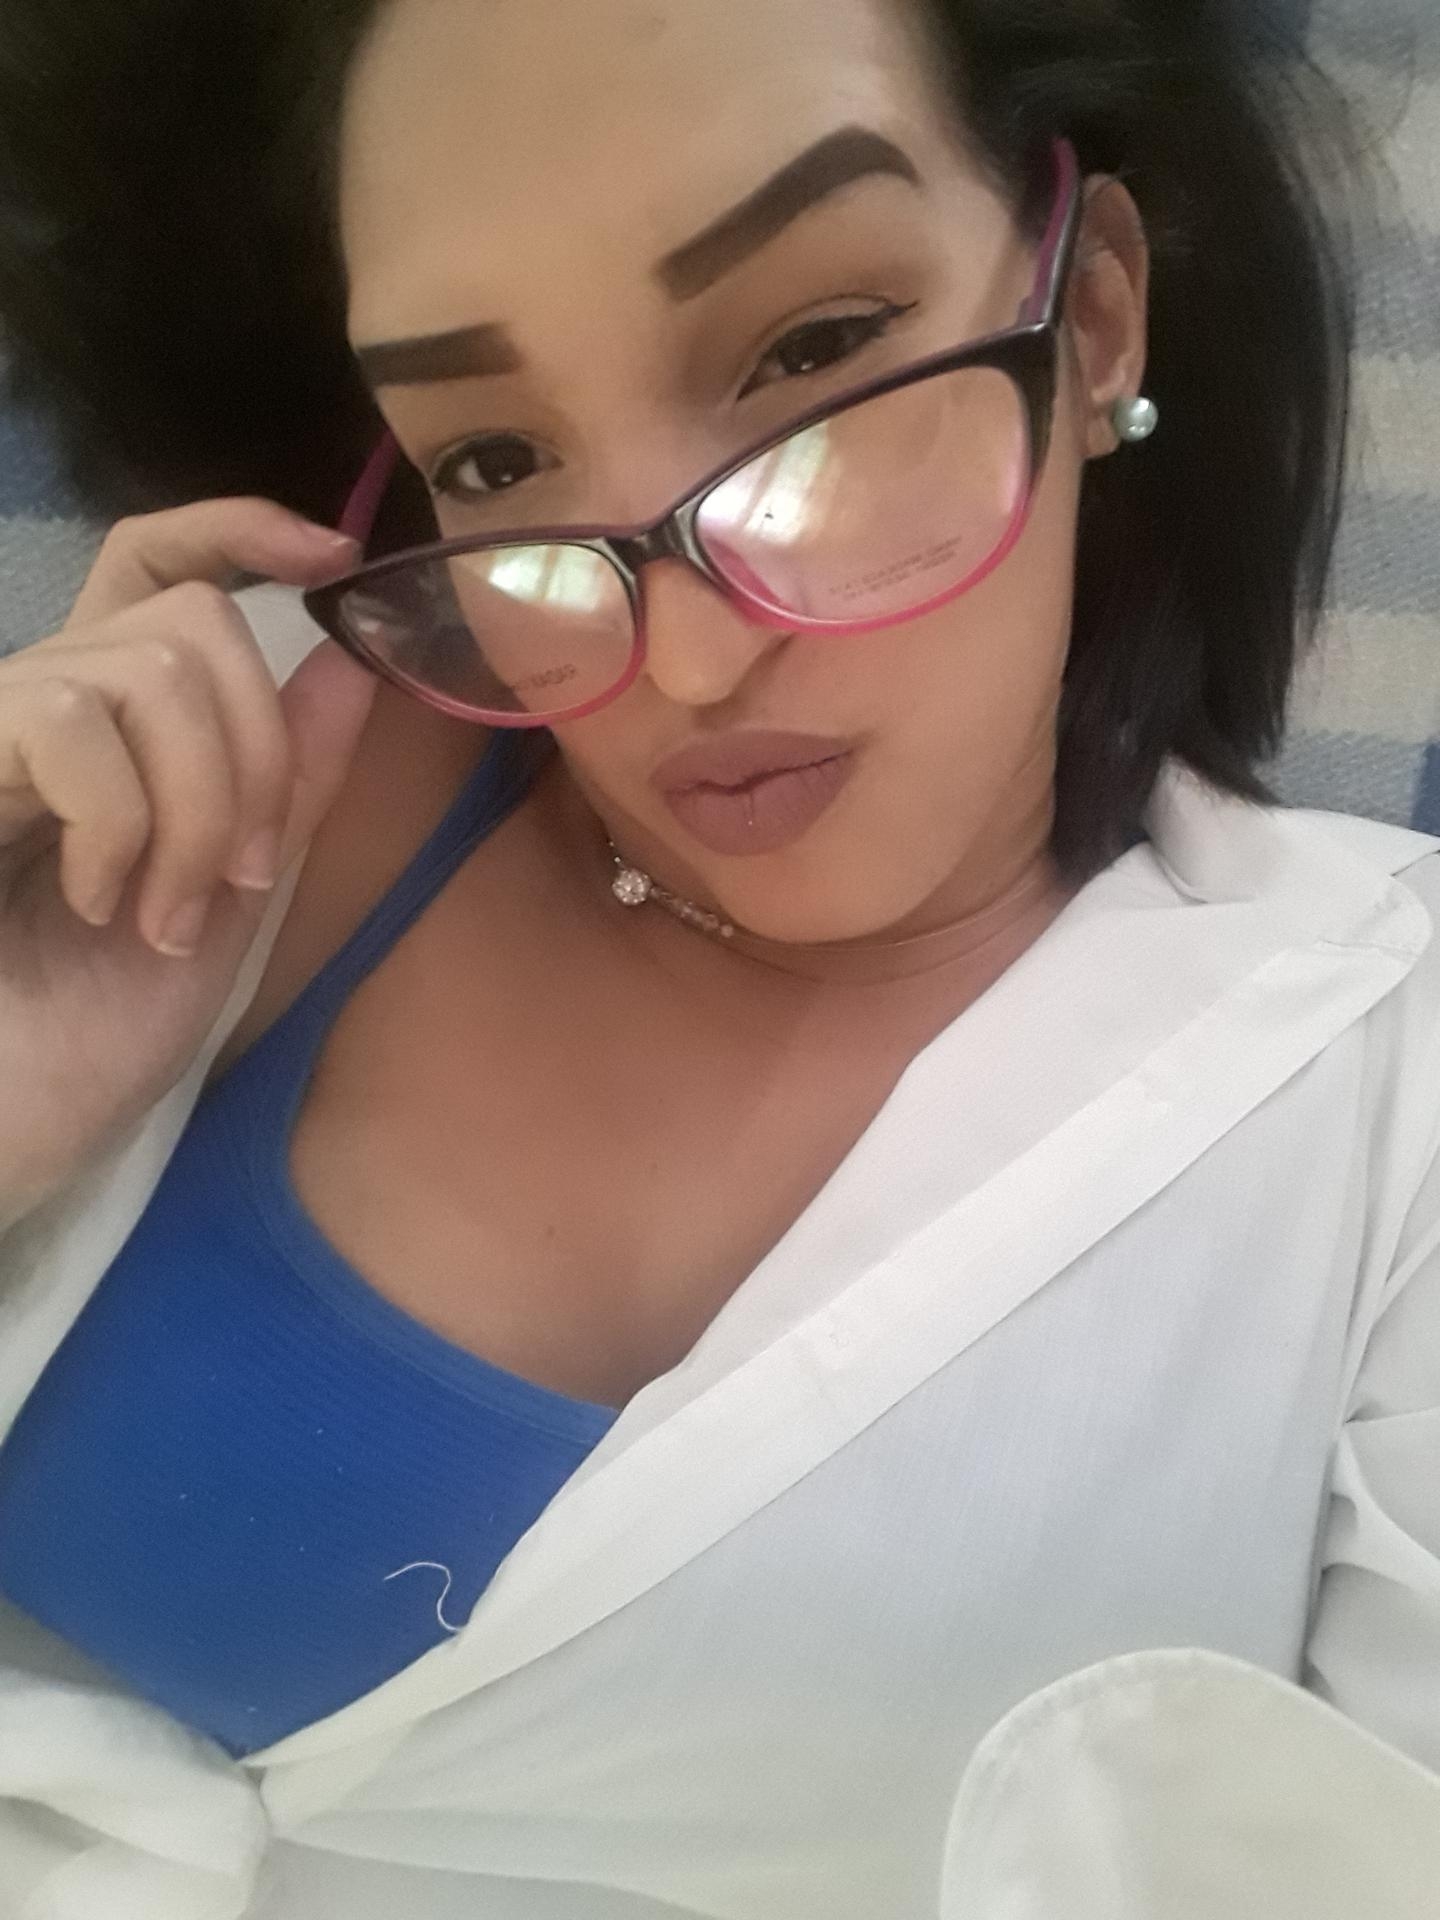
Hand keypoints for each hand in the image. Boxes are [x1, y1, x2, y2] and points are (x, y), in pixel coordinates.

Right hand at [0, 496, 378, 1221]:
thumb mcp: (228, 894)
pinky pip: (70, 720)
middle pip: (194, 621)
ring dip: (196, 807)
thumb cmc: (96, 1026)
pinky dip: (120, 822)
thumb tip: (351, 658)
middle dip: (258, 753)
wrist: (7, 1119)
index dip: (241, 531)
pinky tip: (95, 904)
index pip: (160, 565)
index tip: (335, 556)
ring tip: (164, 917)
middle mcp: (49, 700)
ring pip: (150, 671)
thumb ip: (284, 780)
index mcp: (117, 723)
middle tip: (236, 877)